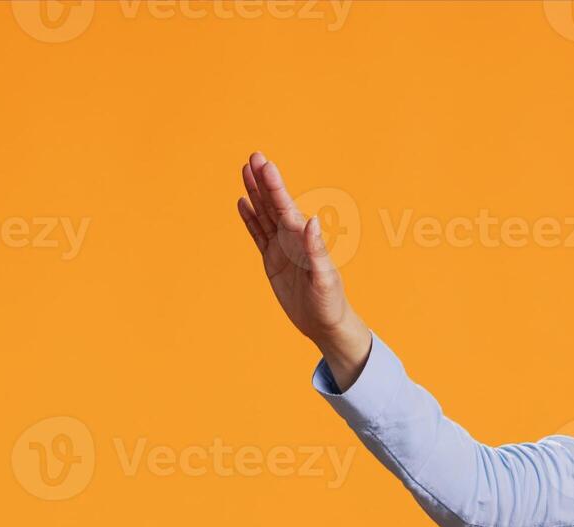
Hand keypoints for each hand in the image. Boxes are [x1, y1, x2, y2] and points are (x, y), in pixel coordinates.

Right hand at [237, 152, 366, 361]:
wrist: (325, 323)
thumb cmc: (330, 302)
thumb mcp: (324, 277)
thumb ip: (316, 249)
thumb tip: (311, 221)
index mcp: (303, 239)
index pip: (285, 206)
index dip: (274, 185)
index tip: (265, 164)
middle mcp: (292, 238)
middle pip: (273, 204)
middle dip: (262, 181)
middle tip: (252, 156)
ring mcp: (281, 248)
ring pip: (264, 215)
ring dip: (255, 194)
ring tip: (245, 171)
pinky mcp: (272, 261)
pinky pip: (258, 235)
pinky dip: (250, 219)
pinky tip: (243, 203)